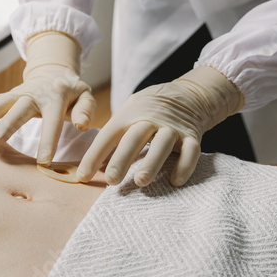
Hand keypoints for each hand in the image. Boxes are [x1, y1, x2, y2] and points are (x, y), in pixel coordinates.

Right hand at [0, 32, 95, 165]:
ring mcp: (18, 93)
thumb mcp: (86, 96)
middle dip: (6, 125)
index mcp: (55, 97)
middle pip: (19, 110)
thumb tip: (81, 125)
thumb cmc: (72, 92)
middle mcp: (34, 94)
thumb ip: (86, 110)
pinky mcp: (8, 96)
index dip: (48, 140)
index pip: (52, 120)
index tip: (44, 161)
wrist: (54, 73)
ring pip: (0, 103)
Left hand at [77, 66, 243, 186]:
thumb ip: (113, 135)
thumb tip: (92, 165)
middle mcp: (150, 120)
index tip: (83, 176)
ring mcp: (172, 128)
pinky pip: (191, 151)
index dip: (94, 156)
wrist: (187, 94)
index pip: (108, 136)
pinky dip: (185, 166)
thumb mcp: (128, 113)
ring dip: (151, 163)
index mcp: (129, 115)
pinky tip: (176, 181)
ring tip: (141, 181)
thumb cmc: (148, 110)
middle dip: (121, 159)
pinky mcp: (192, 136)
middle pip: (134, 139)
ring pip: (162, 144)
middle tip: (111, 180)